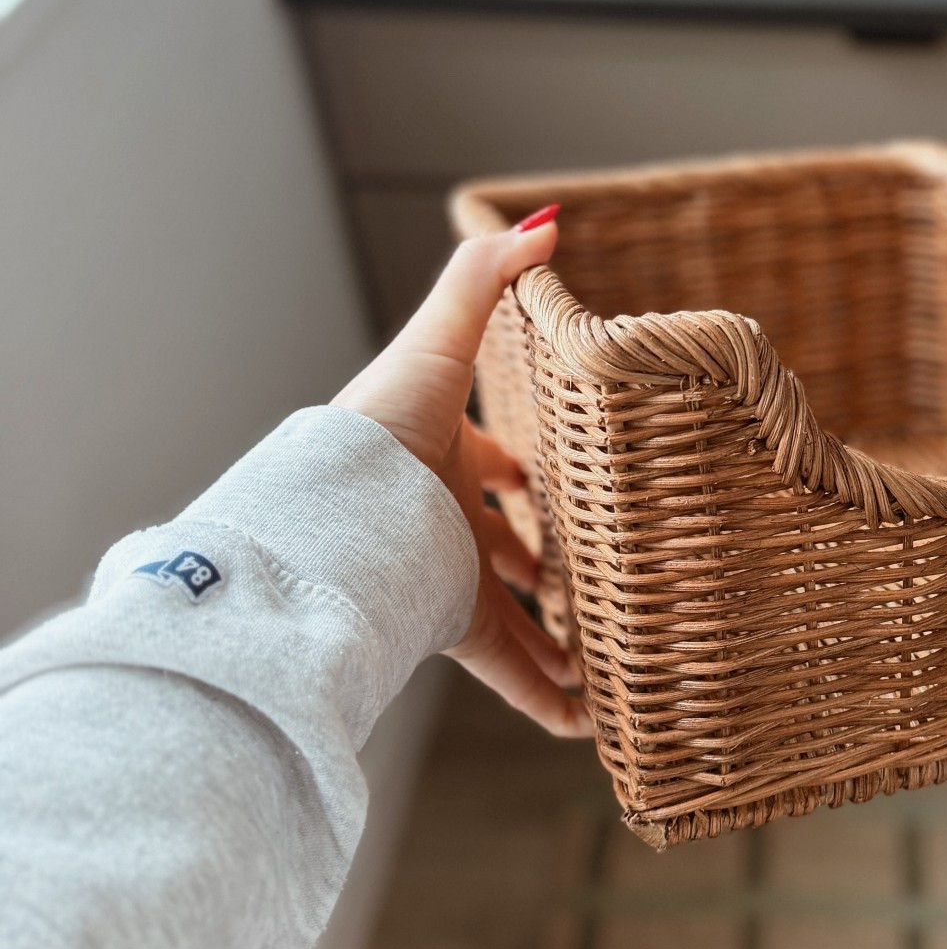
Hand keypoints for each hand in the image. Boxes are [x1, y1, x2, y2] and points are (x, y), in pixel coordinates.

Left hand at [332, 209, 591, 738]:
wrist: (334, 519)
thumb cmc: (379, 427)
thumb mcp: (440, 341)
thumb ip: (486, 279)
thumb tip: (543, 223)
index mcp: (443, 451)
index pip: (495, 460)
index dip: (530, 467)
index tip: (574, 479)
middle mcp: (445, 518)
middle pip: (505, 540)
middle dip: (548, 557)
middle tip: (600, 571)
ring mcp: (451, 577)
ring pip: (516, 613)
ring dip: (559, 637)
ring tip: (610, 656)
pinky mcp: (454, 629)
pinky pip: (510, 673)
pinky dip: (547, 701)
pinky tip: (588, 725)